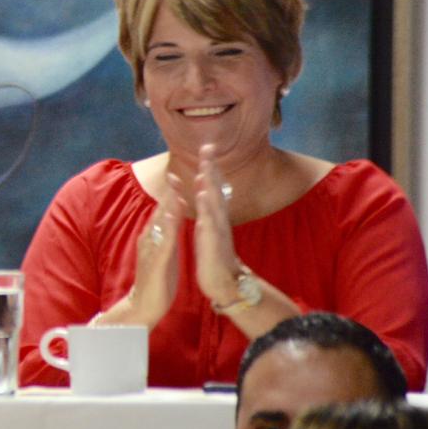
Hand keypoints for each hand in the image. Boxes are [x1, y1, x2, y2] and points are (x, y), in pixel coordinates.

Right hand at [127, 171, 187, 326]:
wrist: (143, 306)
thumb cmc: (156, 280)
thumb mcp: (166, 252)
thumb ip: (169, 234)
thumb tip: (174, 217)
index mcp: (153, 237)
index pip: (163, 211)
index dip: (170, 194)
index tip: (178, 177)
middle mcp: (148, 239)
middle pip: (159, 212)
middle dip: (168, 193)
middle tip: (175, 174)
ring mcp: (150, 250)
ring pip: (159, 224)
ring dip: (166, 206)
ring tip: (175, 189)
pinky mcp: (155, 262)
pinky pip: (162, 242)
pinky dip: (167, 228)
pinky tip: (172, 216)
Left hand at [192, 144, 241, 305]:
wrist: (226, 283)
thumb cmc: (216, 254)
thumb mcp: (212, 226)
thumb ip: (212, 208)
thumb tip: (209, 188)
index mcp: (215, 214)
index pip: (213, 186)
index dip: (210, 166)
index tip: (207, 145)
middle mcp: (218, 220)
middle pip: (215, 190)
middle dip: (211, 168)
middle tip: (208, 147)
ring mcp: (216, 232)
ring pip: (212, 207)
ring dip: (208, 189)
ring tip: (203, 171)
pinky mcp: (212, 247)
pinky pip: (209, 229)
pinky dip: (206, 216)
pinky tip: (201, 204)